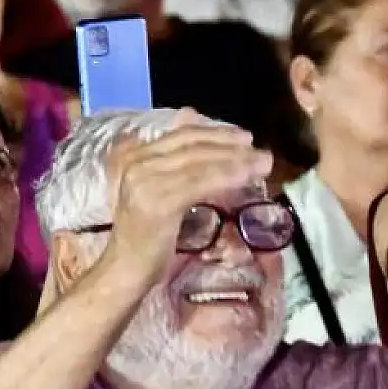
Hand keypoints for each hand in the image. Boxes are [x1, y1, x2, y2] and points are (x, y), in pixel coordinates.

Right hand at [98, 112, 271, 290]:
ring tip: (263, 164)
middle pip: (191, 144)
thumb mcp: (156, 190)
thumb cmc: (144, 236)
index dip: (216, 133)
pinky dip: (227, 177)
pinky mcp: (157, 202)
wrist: (124, 270)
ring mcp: (144, 180)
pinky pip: (199, 183)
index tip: (245, 139)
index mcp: (131, 155)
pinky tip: (247, 179)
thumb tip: (193, 118)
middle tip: (260, 151)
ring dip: (236, 161)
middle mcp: (134, 162)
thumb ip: (172, 161)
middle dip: (230, 145)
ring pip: (199, 162)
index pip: (180, 135)